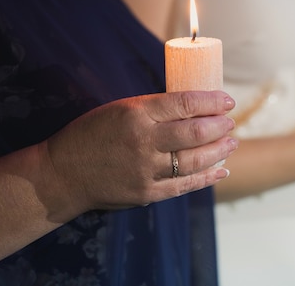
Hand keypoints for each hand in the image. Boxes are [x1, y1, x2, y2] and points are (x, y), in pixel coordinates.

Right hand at [42, 90, 237, 216]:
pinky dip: (207, 177)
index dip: (212, 102)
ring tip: (231, 142)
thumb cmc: (93, 134)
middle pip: (195, 133)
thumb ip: (156, 109)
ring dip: (219, 150)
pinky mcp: (146, 193)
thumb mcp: (121, 109)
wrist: (63, 173)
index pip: (185, 104)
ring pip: (194, 160)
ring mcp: (145, 170)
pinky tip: (221, 169)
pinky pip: (184, 185)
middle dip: (220, 126)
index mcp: (136, 114)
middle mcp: (143, 141)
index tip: (227, 101)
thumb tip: (196, 106)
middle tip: (230, 123)